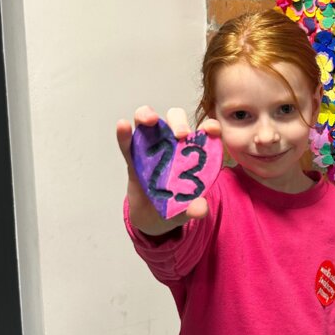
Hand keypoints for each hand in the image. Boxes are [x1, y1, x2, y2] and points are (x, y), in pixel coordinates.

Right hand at [116, 106, 221, 235]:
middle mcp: (173, 145)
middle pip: (176, 121)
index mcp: (193, 154)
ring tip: (149, 120)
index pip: (204, 133)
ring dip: (147, 115)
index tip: (211, 130)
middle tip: (181, 135)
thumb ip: (196, 209)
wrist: (153, 219)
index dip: (209, 126)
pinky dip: (125, 134)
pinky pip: (128, 144)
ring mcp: (152, 149)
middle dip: (178, 121)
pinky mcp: (133, 158)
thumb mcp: (188, 210)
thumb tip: (200, 209)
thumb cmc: (176, 207)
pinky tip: (123, 126)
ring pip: (149, 124)